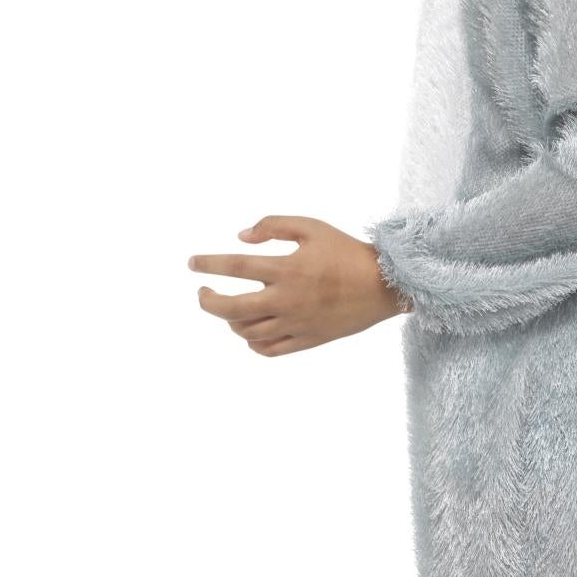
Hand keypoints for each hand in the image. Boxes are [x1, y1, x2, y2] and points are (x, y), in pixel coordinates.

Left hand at [188, 216, 411, 355]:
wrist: (384, 286)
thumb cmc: (346, 252)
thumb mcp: (312, 227)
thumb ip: (273, 226)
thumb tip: (240, 238)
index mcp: (286, 269)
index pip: (234, 266)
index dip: (208, 265)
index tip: (192, 264)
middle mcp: (286, 299)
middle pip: (230, 309)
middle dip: (208, 302)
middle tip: (203, 294)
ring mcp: (296, 323)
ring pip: (247, 332)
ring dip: (231, 320)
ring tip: (231, 308)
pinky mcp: (307, 340)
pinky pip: (269, 350)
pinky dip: (252, 342)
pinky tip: (251, 330)